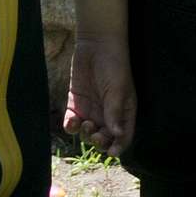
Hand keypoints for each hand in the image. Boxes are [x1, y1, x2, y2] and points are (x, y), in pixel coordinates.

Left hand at [64, 36, 135, 155]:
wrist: (96, 44)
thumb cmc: (114, 65)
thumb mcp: (117, 89)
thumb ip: (115, 112)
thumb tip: (117, 135)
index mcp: (124, 112)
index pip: (123, 136)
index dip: (118, 147)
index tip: (111, 152)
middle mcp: (108, 115)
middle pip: (104, 138)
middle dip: (100, 141)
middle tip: (96, 135)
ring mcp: (91, 110)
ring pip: (87, 133)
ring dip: (86, 134)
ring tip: (85, 124)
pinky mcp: (76, 104)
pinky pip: (72, 122)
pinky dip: (71, 126)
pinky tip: (72, 122)